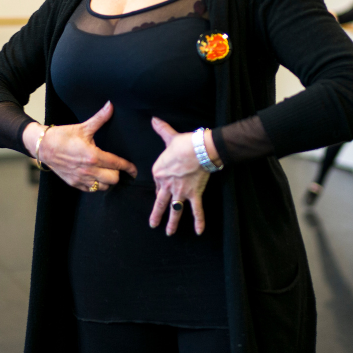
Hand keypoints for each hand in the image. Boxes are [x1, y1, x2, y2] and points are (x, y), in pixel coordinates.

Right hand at [28, 101, 136, 191]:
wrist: (43, 147)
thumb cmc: (63, 136)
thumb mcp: (83, 127)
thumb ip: (100, 118)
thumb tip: (111, 105)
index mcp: (93, 156)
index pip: (117, 164)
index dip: (128, 167)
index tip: (134, 169)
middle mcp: (89, 170)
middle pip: (114, 179)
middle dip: (117, 173)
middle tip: (117, 167)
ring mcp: (81, 178)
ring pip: (103, 187)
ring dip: (107, 180)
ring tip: (107, 172)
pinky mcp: (74, 183)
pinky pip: (91, 189)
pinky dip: (96, 185)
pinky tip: (95, 176)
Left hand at [149, 118, 213, 235]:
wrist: (199, 149)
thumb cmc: (184, 143)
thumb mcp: (170, 137)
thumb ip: (161, 130)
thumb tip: (154, 119)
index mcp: (158, 173)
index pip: (158, 183)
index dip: (161, 186)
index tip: (164, 188)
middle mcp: (167, 185)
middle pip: (160, 202)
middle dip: (156, 214)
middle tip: (152, 224)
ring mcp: (180, 191)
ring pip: (174, 209)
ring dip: (172, 222)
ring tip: (169, 233)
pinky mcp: (193, 194)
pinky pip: (196, 210)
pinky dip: (199, 221)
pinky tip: (199, 232)